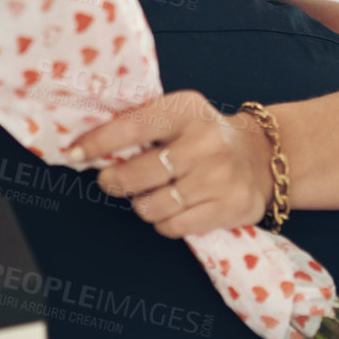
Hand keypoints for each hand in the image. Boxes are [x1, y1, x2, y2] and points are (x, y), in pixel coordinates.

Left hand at [64, 90, 271, 237]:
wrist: (265, 156)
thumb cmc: (207, 135)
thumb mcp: (181, 114)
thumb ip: (144, 123)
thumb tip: (90, 144)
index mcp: (186, 112)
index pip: (133, 126)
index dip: (99, 142)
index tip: (74, 153)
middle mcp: (204, 143)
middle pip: (138, 174)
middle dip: (115, 182)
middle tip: (110, 182)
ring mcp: (218, 178)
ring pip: (152, 206)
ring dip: (142, 205)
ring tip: (150, 195)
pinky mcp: (229, 207)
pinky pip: (174, 227)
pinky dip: (163, 223)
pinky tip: (172, 210)